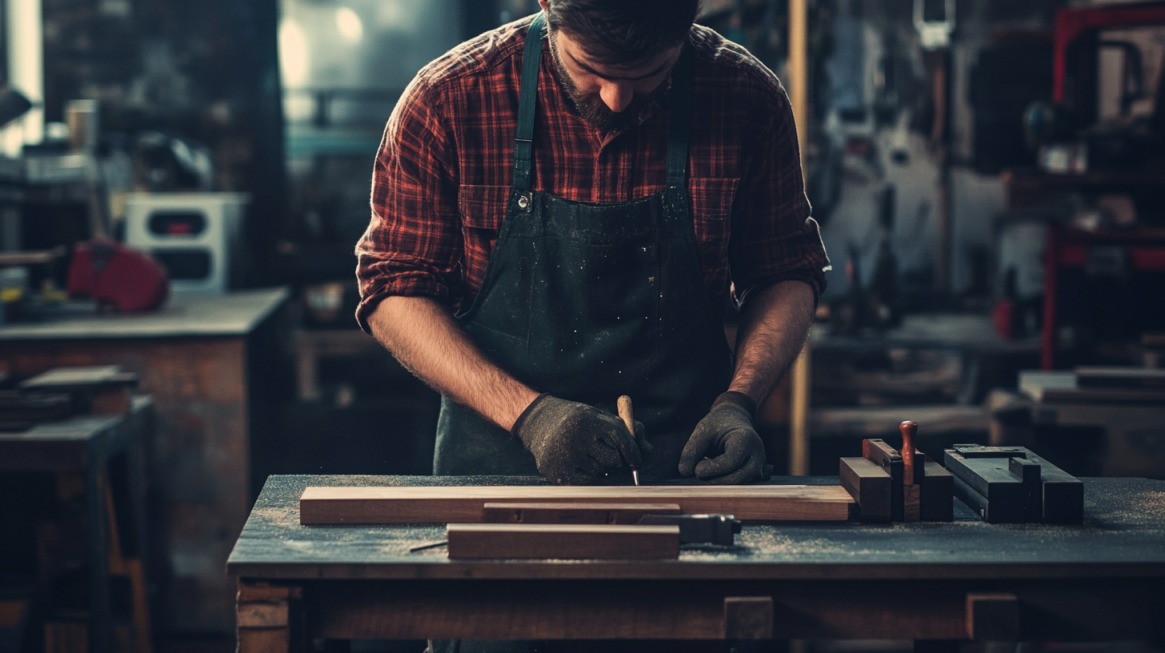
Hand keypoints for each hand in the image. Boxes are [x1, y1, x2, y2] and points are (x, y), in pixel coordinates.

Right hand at [512, 394, 643, 484]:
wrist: (539, 422)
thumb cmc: (579, 421)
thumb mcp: (600, 417)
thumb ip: (626, 430)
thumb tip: (648, 451)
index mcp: (589, 420)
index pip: (621, 439)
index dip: (633, 452)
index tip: (637, 462)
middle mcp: (576, 438)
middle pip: (613, 460)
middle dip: (617, 460)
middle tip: (609, 454)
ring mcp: (566, 457)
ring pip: (601, 472)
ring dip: (601, 467)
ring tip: (588, 454)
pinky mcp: (558, 472)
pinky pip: (587, 482)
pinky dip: (588, 475)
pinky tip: (579, 463)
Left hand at [678, 391, 767, 483]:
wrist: (735, 420)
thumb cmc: (718, 424)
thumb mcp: (702, 431)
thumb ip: (692, 450)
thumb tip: (684, 472)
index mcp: (746, 440)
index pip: (730, 463)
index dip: (711, 469)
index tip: (696, 468)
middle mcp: (757, 456)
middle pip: (736, 478)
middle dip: (713, 480)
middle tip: (699, 472)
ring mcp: (759, 467)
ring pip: (738, 486)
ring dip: (717, 483)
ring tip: (705, 471)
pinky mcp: (754, 476)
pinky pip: (739, 487)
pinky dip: (723, 484)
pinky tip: (713, 475)